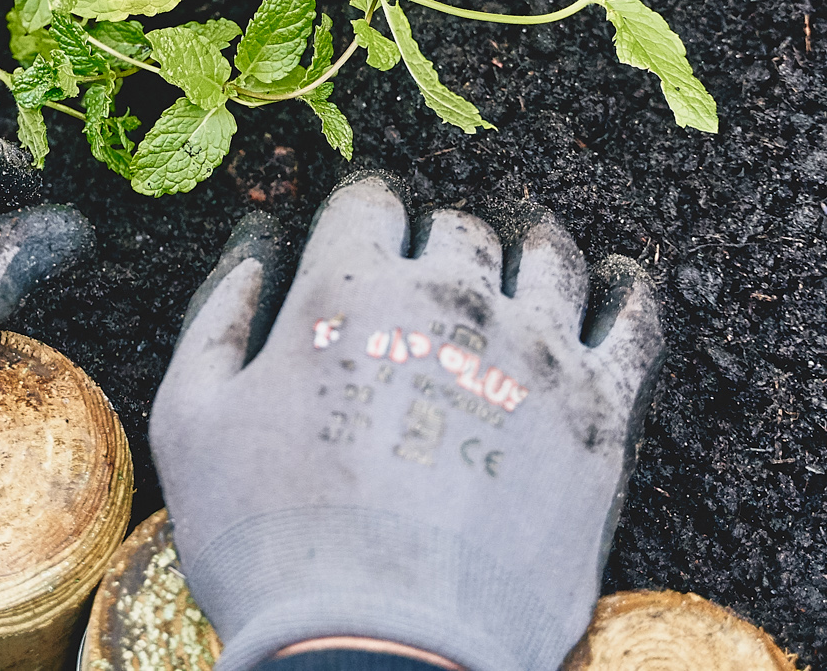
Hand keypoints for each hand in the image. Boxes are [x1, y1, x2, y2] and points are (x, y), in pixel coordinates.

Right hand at [150, 176, 661, 670]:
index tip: (364, 242)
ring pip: (547, 255)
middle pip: (459, 229)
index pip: (371, 201)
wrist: (379, 650)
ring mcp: (536, 351)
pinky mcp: (601, 413)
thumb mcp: (191, 421)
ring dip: (527, 250)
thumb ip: (219, 312)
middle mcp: (451, 297)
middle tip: (430, 282)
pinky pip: (635, 317)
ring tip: (520, 267)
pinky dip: (624, 289)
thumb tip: (256, 243)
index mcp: (350, 288)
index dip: (363, 218)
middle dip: (439, 244)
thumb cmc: (270, 545)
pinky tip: (613, 286)